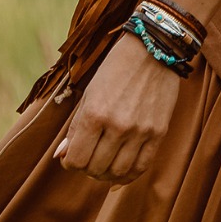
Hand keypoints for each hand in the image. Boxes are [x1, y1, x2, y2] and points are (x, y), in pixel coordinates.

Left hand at [55, 31, 181, 182]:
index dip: (70, 162)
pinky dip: (129, 173)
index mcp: (95, 113)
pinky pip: (141, 167)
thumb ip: (75, 127)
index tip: (72, 155)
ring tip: (106, 161)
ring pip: (117, 173)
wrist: (153, 48)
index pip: (76, 160)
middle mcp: (117, 126)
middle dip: (88, 167)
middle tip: (90, 156)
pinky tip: (122, 166)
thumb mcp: (90, 93)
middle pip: (95, 169)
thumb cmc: (115, 68)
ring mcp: (140, 131)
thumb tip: (62, 156)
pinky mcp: (158, 133)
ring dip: (107, 172)